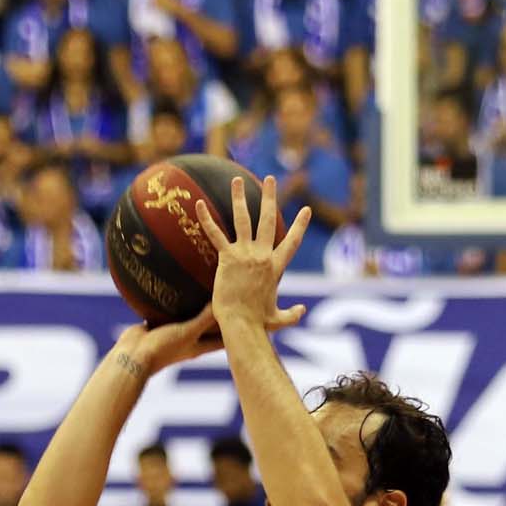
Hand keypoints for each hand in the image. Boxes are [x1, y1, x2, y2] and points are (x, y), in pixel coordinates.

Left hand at [195, 174, 310, 334]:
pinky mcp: (227, 259)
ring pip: (243, 219)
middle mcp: (262, 255)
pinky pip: (215, 234)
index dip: (300, 225)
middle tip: (270, 179)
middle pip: (268, 220)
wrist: (242, 325)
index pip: (292, 242)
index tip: (306, 209)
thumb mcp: (278, 319)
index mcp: (275, 267)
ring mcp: (245, 255)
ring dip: (240, 198)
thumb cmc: (258, 325)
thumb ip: (292, 314)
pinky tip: (198, 204)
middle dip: (270, 197)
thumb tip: (302, 311)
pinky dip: (206, 219)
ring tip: (237, 180)